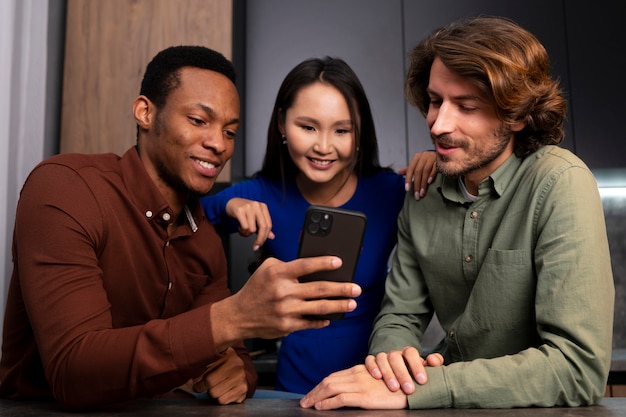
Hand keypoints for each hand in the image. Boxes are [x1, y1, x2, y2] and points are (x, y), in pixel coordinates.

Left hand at [190, 348, 247, 403]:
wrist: (241, 375)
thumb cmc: (223, 368)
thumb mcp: (214, 361)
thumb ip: (201, 368)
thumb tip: (188, 381)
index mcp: (228, 354)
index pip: (207, 366)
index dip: (198, 376)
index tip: (194, 380)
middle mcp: (237, 365)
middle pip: (209, 382)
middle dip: (203, 386)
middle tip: (203, 385)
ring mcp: (241, 378)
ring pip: (214, 393)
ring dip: (212, 392)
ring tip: (217, 386)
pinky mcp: (242, 390)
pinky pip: (222, 400)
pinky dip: (220, 398)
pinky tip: (224, 391)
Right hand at [211, 256, 361, 347]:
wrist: (239, 315)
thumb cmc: (256, 288)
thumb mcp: (266, 268)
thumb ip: (288, 264)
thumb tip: (314, 266)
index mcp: (278, 273)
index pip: (305, 266)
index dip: (324, 263)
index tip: (340, 262)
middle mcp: (283, 292)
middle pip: (319, 289)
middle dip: (341, 288)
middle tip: (357, 288)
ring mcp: (286, 311)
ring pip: (319, 308)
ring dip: (339, 306)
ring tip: (352, 303)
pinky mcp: (287, 326)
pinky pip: (310, 323)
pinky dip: (322, 321)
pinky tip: (332, 317)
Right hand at [225, 198, 274, 249]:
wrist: (230, 203)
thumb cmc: (244, 211)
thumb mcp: (255, 217)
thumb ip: (263, 226)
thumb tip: (272, 237)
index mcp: (263, 207)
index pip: (268, 225)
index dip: (265, 236)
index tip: (260, 244)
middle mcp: (257, 206)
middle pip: (263, 227)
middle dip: (259, 239)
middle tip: (255, 246)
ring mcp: (248, 207)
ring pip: (252, 229)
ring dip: (247, 234)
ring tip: (243, 230)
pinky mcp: (240, 211)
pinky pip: (244, 227)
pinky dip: (242, 231)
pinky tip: (239, 228)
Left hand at [300, 365, 407, 409]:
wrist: (414, 387)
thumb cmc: (398, 385)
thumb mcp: (377, 379)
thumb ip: (363, 381)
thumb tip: (349, 389)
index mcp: (359, 370)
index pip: (334, 376)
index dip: (320, 385)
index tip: (312, 393)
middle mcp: (357, 374)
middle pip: (328, 381)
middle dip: (314, 391)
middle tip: (304, 401)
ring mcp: (360, 385)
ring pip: (330, 388)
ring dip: (316, 397)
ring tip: (308, 404)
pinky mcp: (365, 396)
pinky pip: (341, 398)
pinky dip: (328, 403)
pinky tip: (320, 407)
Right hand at [365, 347, 443, 393]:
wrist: (398, 369)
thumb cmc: (413, 371)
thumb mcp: (425, 367)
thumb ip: (434, 362)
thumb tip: (434, 360)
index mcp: (407, 353)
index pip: (411, 353)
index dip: (416, 366)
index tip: (422, 380)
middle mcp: (394, 353)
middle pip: (395, 357)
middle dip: (402, 374)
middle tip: (409, 389)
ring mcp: (382, 357)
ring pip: (382, 358)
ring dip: (388, 373)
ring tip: (394, 388)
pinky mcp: (372, 361)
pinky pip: (369, 360)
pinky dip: (372, 367)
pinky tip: (377, 376)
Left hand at [398, 151, 436, 199]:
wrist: (443, 154)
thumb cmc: (427, 161)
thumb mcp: (418, 164)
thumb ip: (409, 169)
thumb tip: (398, 172)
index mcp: (416, 157)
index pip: (410, 169)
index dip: (408, 179)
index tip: (407, 189)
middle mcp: (423, 156)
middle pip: (418, 171)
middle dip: (417, 184)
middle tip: (417, 195)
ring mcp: (432, 157)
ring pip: (425, 171)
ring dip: (423, 183)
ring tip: (422, 193)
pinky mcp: (440, 160)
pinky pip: (435, 168)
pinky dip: (431, 175)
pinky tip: (429, 182)